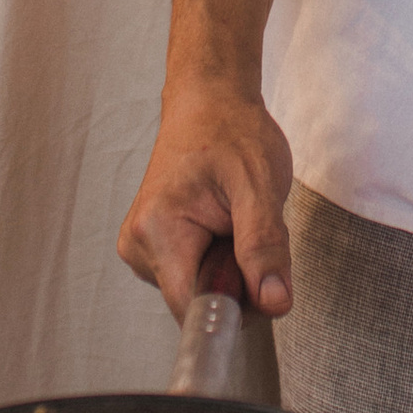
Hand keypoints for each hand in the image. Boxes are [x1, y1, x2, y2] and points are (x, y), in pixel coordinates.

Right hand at [119, 74, 297, 320]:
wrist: (209, 102)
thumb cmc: (230, 130)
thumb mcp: (259, 184)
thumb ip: (265, 246)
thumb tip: (274, 302)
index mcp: (157, 231)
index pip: (194, 310)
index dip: (237, 304)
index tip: (260, 276)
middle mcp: (138, 246)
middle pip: (198, 302)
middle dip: (236, 278)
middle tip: (247, 228)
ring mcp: (141, 249)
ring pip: (198, 292)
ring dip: (228, 268)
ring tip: (230, 218)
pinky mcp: (152, 249)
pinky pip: (193, 277)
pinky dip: (216, 259)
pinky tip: (218, 223)